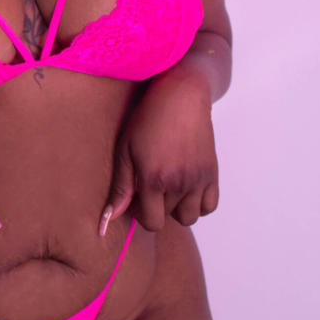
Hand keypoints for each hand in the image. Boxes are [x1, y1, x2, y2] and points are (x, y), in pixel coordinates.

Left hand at [99, 72, 218, 234]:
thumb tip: (107, 221)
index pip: (152, 222)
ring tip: (168, 186)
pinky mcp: (212, 173)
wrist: (180, 97)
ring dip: (177, 207)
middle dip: (156, 206)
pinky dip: (198, 203)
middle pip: (168, 218)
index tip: (137, 195)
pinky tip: (186, 187)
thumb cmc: (147, 119)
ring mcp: (199, 179)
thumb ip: (120, 188)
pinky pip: (209, 206)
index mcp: (155, 179)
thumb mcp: (125, 151)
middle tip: (150, 183)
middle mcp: (179, 183)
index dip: (141, 213)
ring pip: (190, 216)